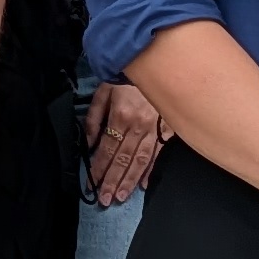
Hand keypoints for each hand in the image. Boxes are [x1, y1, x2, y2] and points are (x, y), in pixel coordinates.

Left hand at [83, 82, 164, 207]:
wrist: (157, 58)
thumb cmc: (127, 74)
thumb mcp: (103, 90)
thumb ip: (94, 118)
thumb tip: (90, 143)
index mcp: (120, 116)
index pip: (106, 149)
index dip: (98, 169)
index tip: (91, 184)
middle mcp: (138, 126)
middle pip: (122, 159)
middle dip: (112, 181)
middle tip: (105, 200)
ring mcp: (155, 128)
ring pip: (140, 160)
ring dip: (129, 180)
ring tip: (120, 196)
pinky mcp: (168, 128)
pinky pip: (158, 152)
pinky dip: (151, 169)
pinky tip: (144, 184)